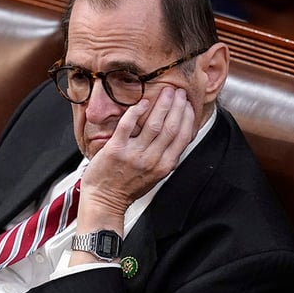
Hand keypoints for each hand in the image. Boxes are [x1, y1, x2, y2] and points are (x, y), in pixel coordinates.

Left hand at [78, 86, 195, 229]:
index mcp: (164, 166)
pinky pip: (128, 125)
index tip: (189, 105)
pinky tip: (143, 102)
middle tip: (180, 92)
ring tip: (167, 92)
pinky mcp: (116, 149)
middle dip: (178, 106)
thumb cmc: (128, 188)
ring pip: (154, 124)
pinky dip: (137, 111)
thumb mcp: (155, 176)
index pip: (183, 137)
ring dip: (163, 105)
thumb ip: (165, 157)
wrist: (105, 200)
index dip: (188, 118)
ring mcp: (134, 154)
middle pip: (171, 127)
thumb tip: (176, 135)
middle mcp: (152, 160)